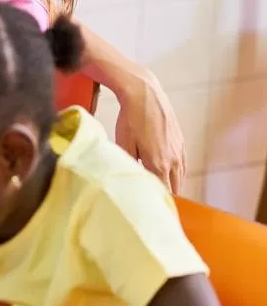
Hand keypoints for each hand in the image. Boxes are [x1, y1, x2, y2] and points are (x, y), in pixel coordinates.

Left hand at [114, 73, 185, 193]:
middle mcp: (173, 160)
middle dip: (165, 197)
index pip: (162, 193)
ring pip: (180, 177)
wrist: (145, 95)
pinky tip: (167, 174)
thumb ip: (128, 165)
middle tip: (153, 205)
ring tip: (160, 193)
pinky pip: (182, 165)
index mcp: (159, 164)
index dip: (157, 203)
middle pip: (174, 188)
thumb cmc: (130, 119)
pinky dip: (176, 173)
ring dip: (171, 185)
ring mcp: (179, 151)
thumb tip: (128, 179)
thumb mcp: (123, 144)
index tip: (150, 211)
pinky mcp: (181, 142)